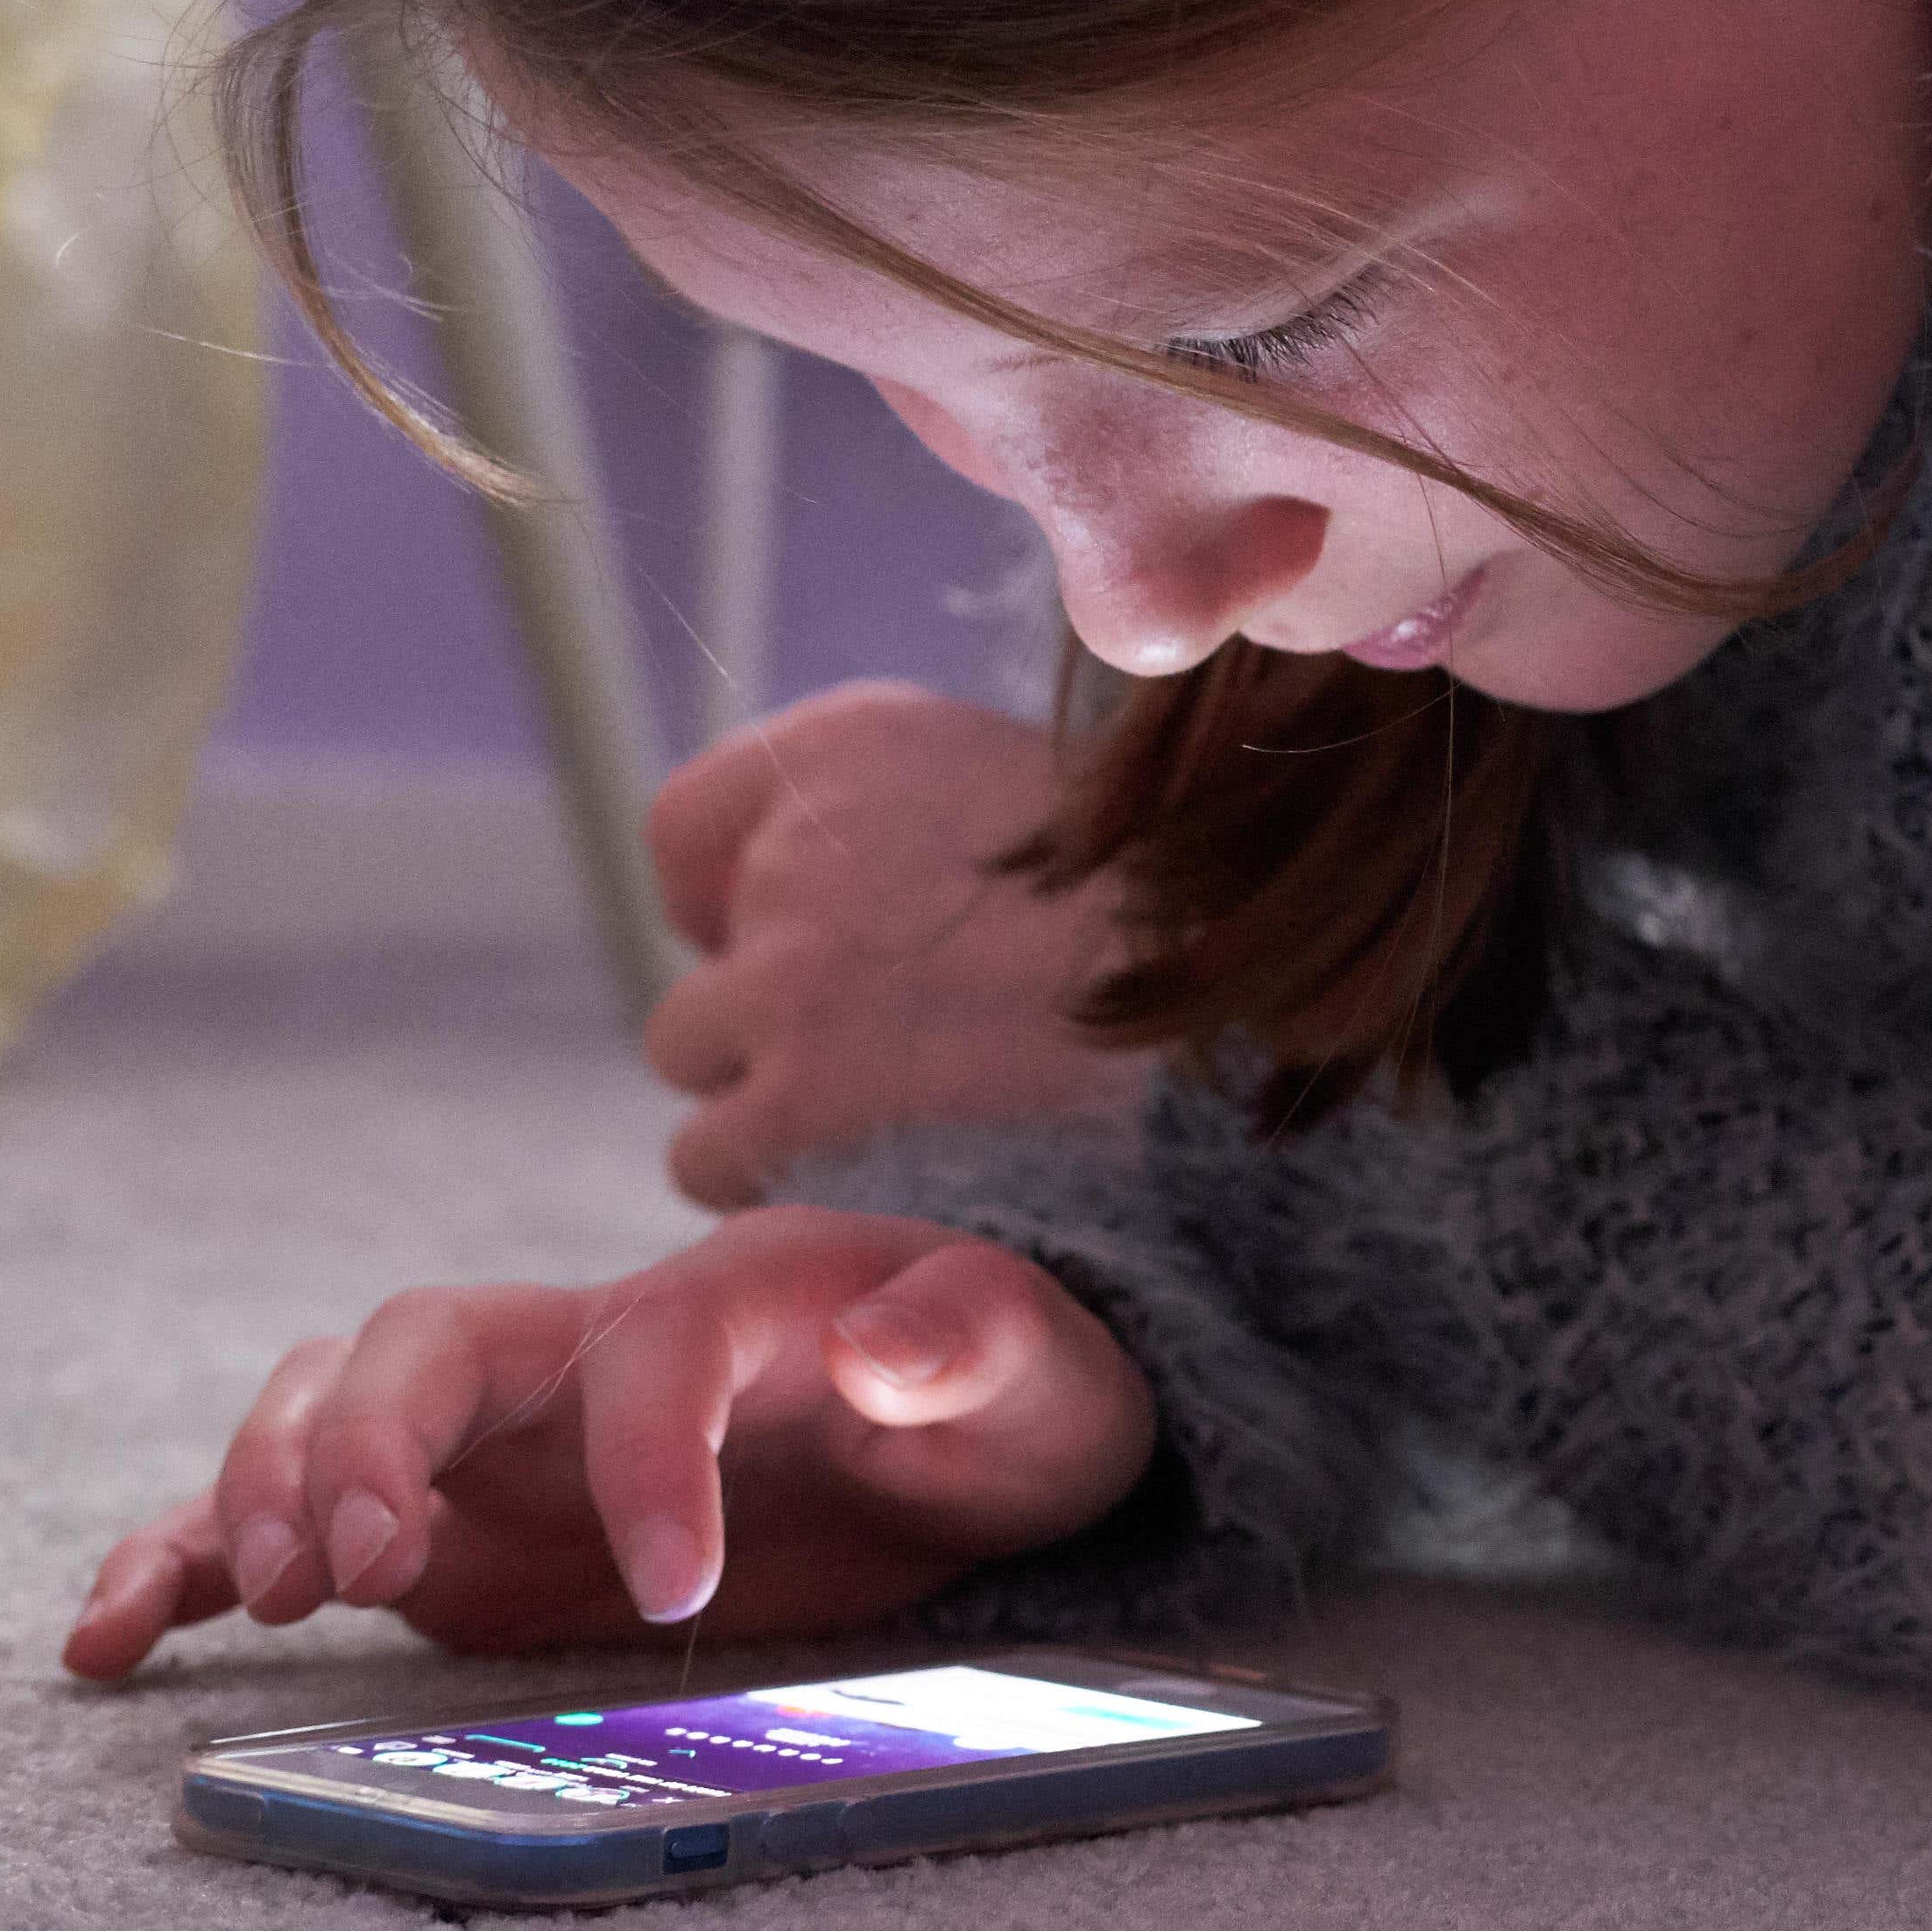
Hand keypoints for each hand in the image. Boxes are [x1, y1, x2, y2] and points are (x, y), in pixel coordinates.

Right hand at [59, 1208, 1156, 1679]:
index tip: (684, 1587)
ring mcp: (503, 1431)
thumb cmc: (1012, 1390)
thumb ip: (984, 1346)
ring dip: (267, 1482)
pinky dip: (189, 1556)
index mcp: (737, 1295)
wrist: (972, 1423)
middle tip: (367, 1566)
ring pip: (331, 1400)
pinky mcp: (450, 1521)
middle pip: (434, 1334)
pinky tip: (112, 1638)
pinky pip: (288, 1517)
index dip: (650, 1458)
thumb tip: (895, 1348)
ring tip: (262, 1597)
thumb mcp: (1050, 1374)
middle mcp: (592, 1343)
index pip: (654, 1347)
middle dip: (373, 1434)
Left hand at [643, 682, 1164, 1208]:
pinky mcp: (790, 1110)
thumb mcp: (1040, 801)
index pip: (691, 829)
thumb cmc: (1172, 932)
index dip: (739, 904)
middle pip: (706, 971)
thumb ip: (905, 824)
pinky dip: (793, 1180)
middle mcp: (800, 849)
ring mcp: (786, 982)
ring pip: (703, 1069)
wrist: (1240, 1043)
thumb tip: (792, 892)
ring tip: (922, 1120)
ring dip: (781, 1108)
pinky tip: (908, 1171)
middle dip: (779, 1026)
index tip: (810, 948)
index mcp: (860, 750)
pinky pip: (718, 1161)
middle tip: (911, 1056)